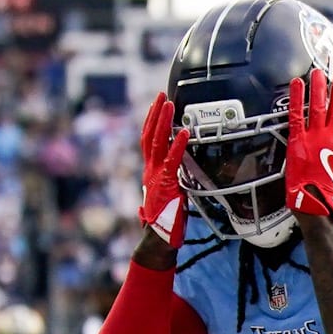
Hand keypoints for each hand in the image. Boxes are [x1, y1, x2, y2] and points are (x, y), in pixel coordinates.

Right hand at [138, 93, 190, 247]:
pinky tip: (184, 132)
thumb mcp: (168, 196)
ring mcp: (155, 176)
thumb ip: (170, 182)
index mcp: (149, 172)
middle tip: (161, 94)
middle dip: (155, 114)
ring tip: (169, 104)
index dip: (150, 122)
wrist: (159, 238)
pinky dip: (178, 145)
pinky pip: (172, 160)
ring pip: (156, 143)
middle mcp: (149, 170)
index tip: (155, 106)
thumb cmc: (165, 220)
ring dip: (163, 122)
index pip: (147, 141)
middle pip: (149, 136)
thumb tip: (178, 173)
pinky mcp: (165, 183)